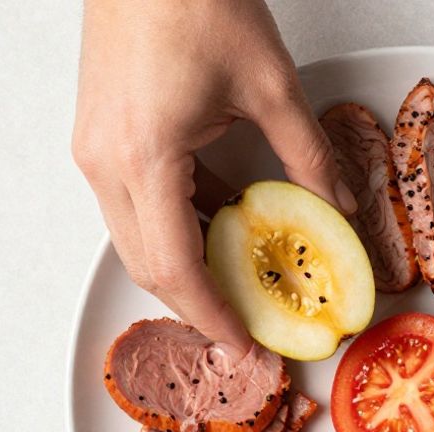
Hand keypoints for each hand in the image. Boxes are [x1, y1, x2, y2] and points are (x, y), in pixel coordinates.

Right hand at [73, 0, 355, 348]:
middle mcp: (105, 162)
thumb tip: (339, 204)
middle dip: (198, 305)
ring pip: (136, 238)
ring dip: (185, 265)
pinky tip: (219, 224)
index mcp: (143, 157)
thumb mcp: (271, 84)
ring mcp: (94, 148)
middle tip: (245, 328)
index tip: (245, 345)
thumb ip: (309, 155)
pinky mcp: (98, 133)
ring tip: (239, 283)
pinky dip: (174, 224)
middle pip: (148, 265)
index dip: (213, 317)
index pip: (176, 268)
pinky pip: (132, 203)